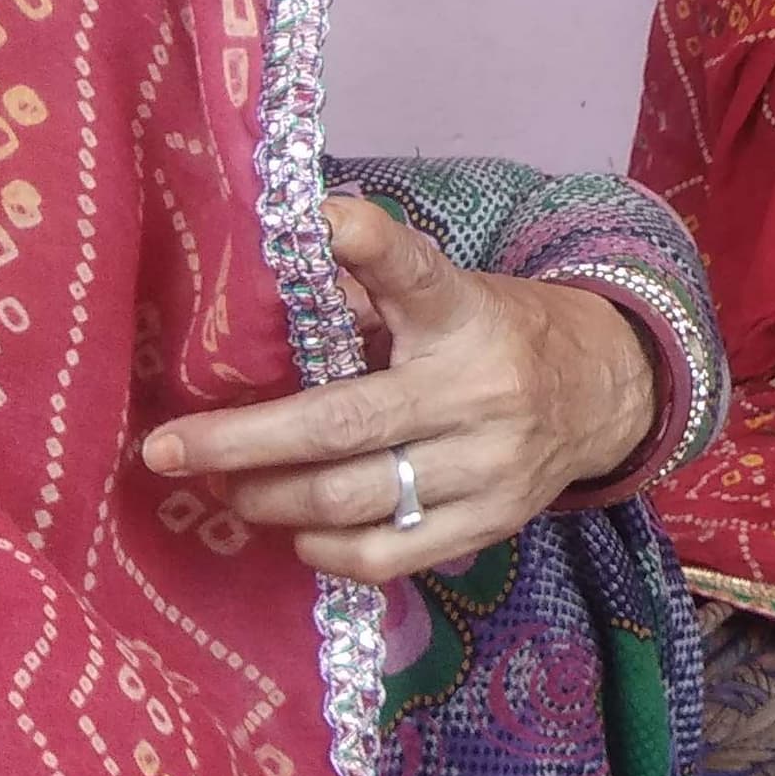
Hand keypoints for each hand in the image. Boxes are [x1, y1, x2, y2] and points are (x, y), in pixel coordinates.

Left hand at [139, 196, 656, 581]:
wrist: (605, 391)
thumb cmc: (497, 335)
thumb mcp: (450, 296)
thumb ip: (368, 295)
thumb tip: (267, 277)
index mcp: (463, 315)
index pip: (417, 273)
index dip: (370, 246)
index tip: (321, 220)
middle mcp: (478, 389)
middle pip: (340, 425)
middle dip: (240, 442)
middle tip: (169, 449)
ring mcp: (488, 464)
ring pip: (349, 499)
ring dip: (269, 498)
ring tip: (231, 488)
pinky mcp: (491, 522)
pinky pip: (385, 555)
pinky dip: (324, 549)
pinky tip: (299, 531)